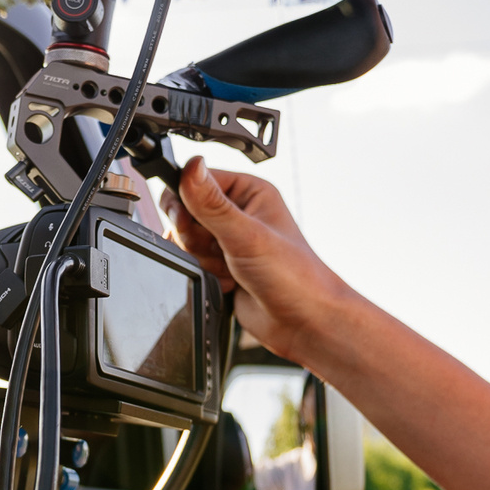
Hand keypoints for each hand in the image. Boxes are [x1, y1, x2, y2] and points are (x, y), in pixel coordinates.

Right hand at [164, 157, 360, 364]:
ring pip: (185, 242)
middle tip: (222, 250)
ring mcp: (228, 240)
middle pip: (185, 214)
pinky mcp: (222, 265)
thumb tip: (191, 166)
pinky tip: (231, 282)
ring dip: (203, 261)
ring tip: (233, 269)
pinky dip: (207, 276)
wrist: (304, 323)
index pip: (195, 181)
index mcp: (249, 191)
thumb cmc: (294, 276)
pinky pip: (192, 264)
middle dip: (196, 239)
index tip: (193, 222)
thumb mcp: (247, 235)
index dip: (186, 203)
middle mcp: (238, 212)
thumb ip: (212, 204)